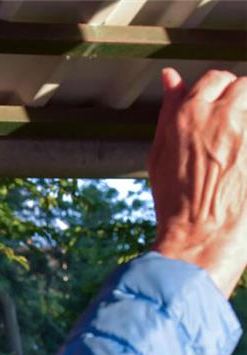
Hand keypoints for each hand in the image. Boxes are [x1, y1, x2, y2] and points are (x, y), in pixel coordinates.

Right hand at [149, 69, 246, 296]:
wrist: (201, 235)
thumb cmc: (176, 200)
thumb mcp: (159, 155)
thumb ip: (168, 112)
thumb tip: (171, 77)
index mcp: (189, 114)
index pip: (214, 80)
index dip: (215, 93)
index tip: (215, 112)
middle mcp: (221, 116)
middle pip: (242, 85)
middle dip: (238, 98)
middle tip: (231, 126)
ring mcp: (245, 131)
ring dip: (246, 116)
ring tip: (235, 143)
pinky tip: (240, 161)